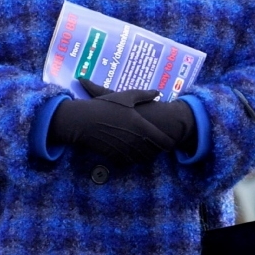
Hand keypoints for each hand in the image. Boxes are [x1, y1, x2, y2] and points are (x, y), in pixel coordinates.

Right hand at [49, 79, 174, 163]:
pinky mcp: (115, 156)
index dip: (170, 143)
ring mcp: (125, 150)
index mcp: (142, 127)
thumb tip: (157, 93)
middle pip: (155, 153)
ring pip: (143, 159)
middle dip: (158, 150)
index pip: (164, 142)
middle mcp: (136, 141)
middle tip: (159, 145)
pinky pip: (129, 162)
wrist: (84, 120)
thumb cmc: (105, 106)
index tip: (170, 141)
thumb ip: (144, 95)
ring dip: (146, 155)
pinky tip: (131, 152)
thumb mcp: (126, 96)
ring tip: (146, 149)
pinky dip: (133, 158)